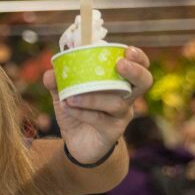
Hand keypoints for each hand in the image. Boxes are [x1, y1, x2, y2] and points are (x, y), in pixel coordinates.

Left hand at [44, 46, 151, 164]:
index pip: (139, 66)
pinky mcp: (113, 131)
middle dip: (135, 72)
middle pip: (144, 82)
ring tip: (70, 97)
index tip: (128, 50)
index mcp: (118, 82)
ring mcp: (122, 115)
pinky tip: (67, 108)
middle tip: (119, 65)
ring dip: (93, 98)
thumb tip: (50, 73)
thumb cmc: (76, 113)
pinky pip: (101, 119)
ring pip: (117, 103)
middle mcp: (126, 97)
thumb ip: (57, 83)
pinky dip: (82, 112)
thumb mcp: (64, 95)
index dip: (139, 58)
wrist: (76, 143)